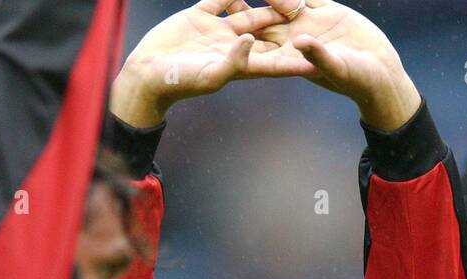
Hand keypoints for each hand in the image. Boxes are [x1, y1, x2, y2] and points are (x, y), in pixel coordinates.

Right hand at [110, 0, 296, 128]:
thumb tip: (252, 40)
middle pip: (267, 33)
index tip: (319, 57)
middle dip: (287, 25)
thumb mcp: (209, 76)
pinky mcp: (199, 16)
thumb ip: (233, 61)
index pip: (274, 62)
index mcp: (239, 66)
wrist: (146, 73)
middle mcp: (232, 47)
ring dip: (266, 2)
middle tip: (310, 12)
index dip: (296, 59)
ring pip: (248, 12)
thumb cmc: (179, 83)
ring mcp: (216, 31)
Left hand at [248, 1, 421, 130]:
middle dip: (246, 7)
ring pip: (283, 2)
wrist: (379, 72)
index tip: (229, 14)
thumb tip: (298, 40)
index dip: (243, 30)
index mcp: (291, 56)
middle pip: (264, 19)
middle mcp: (296, 37)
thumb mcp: (337, 67)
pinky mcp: (327, 11)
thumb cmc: (357, 79)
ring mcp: (310, 22)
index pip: (261, 42)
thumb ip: (317, 54)